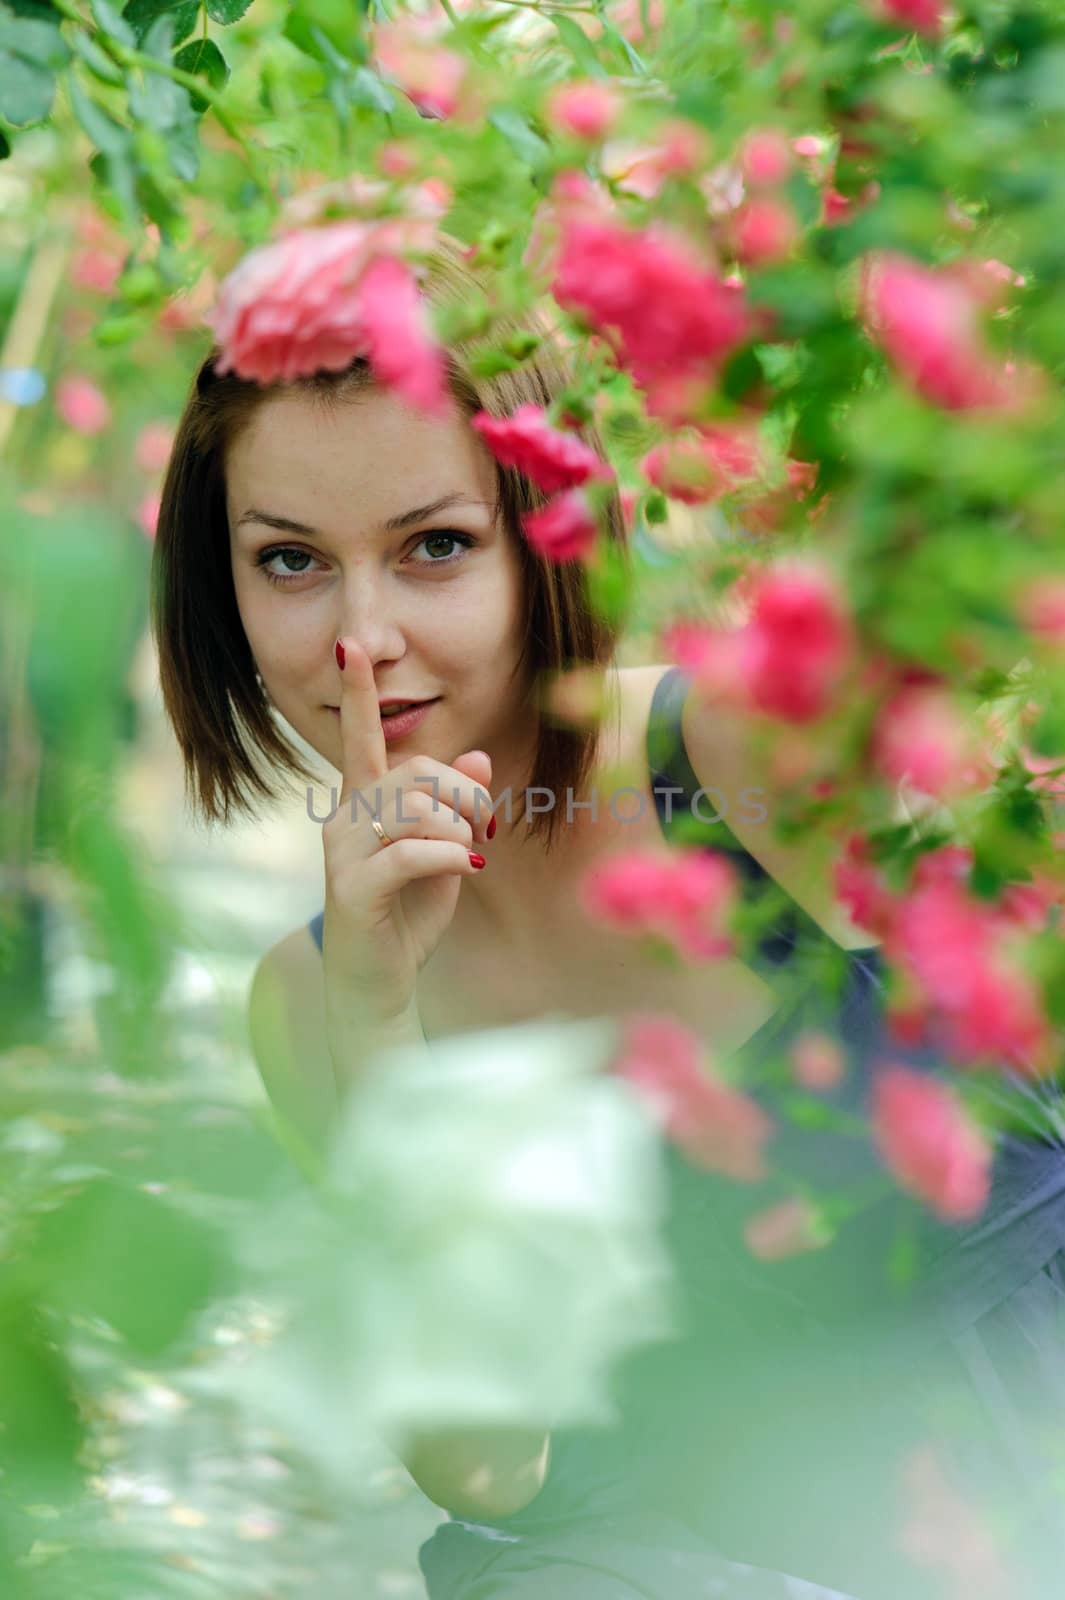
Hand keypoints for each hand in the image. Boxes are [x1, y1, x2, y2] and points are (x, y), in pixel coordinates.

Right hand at [321, 638, 493, 1041]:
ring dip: (461, 832)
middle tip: (485, 831)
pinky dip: (452, 857)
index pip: (361, 738)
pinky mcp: (352, 888)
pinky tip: (469, 871)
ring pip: (417, 809)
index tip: (349, 646)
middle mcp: (344, 817)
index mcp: (363, 802)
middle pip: (417, 773)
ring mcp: (343, 852)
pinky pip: (411, 851)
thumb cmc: (409, 913)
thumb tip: (475, 758)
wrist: (378, 984)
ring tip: (469, 856)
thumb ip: (456, 807)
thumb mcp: (444, 852)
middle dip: (466, 798)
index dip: (359, 694)